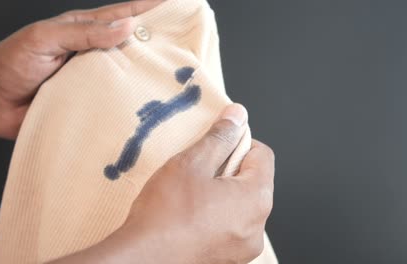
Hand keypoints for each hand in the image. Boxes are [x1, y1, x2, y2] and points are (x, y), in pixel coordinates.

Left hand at [0, 0, 162, 138]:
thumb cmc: (12, 62)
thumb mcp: (46, 38)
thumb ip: (85, 33)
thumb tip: (127, 26)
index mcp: (85, 32)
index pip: (123, 16)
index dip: (148, 9)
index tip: (174, 4)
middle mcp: (95, 55)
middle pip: (132, 46)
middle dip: (158, 42)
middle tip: (185, 42)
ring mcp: (94, 79)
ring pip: (128, 74)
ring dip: (149, 74)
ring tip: (176, 75)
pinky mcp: (91, 103)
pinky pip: (116, 100)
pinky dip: (132, 101)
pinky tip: (149, 104)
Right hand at [52, 104, 274, 263]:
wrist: (143, 259)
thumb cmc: (165, 214)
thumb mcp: (192, 163)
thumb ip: (220, 137)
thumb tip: (238, 116)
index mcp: (256, 199)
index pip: (263, 155)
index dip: (239, 143)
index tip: (217, 145)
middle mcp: (258, 226)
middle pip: (253, 180)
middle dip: (229, 169)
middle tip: (199, 171)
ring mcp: (244, 246)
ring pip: (241, 204)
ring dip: (222, 192)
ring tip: (192, 194)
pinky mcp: (229, 258)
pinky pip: (231, 225)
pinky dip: (217, 214)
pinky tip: (191, 214)